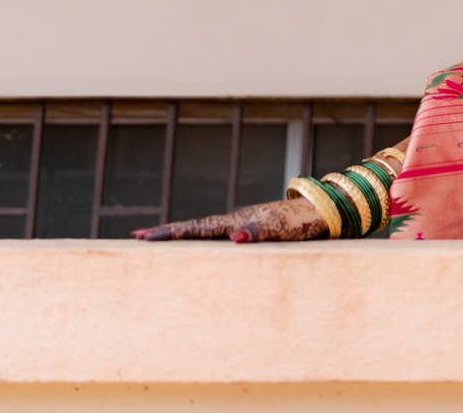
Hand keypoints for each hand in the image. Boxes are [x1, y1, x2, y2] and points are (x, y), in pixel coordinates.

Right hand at [131, 197, 326, 242]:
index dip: (171, 234)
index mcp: (238, 222)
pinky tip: (196, 250)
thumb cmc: (306, 223)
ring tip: (157, 245)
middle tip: (136, 238)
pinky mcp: (253, 232)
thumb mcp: (283, 229)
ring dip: (183, 239)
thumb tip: (234, 239)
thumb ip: (260, 233)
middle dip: (167, 234)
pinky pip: (222, 239)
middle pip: (195, 228)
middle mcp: (237, 222)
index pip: (197, 228)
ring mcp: (244, 226)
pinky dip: (203, 243)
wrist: (326, 212)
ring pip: (206, 233)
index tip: (142, 237)